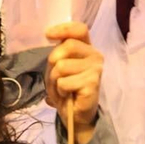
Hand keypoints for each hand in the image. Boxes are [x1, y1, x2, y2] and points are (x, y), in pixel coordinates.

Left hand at [44, 20, 102, 143]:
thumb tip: (48, 33)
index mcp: (87, 48)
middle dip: (53, 62)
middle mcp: (95, 55)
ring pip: (62, 66)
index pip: (79, 30)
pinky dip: (60, 91)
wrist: (74, 114)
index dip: (63, 29)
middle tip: (56, 77)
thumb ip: (57, 50)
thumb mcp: (57, 66)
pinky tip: (68, 95)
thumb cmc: (65, 87)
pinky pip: (64, 82)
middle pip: (67, 46)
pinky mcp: (92, 83)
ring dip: (55, 80)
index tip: (48, 35)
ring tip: (62, 88)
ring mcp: (96, 69)